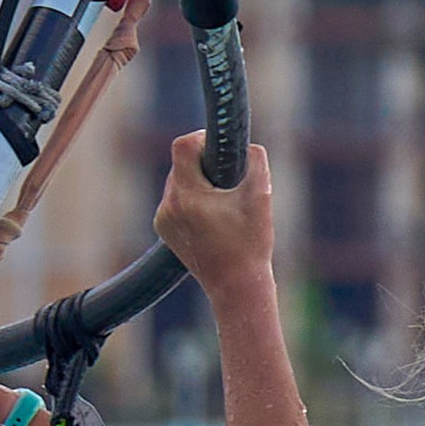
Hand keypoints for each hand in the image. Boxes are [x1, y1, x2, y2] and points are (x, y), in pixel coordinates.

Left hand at [153, 133, 274, 304]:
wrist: (235, 286)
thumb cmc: (251, 243)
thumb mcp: (261, 196)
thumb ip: (256, 161)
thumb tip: (247, 145)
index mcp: (188, 196)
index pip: (183, 146)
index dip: (201, 139)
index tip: (218, 149)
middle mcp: (169, 206)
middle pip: (180, 163)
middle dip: (203, 164)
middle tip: (227, 179)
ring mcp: (163, 219)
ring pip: (177, 182)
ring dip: (198, 182)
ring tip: (221, 201)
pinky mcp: (163, 230)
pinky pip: (174, 201)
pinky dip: (191, 200)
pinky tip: (211, 216)